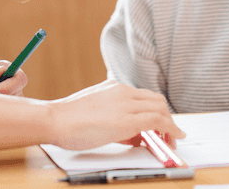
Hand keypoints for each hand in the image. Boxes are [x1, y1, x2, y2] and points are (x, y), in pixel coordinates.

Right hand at [46, 80, 185, 150]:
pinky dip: (170, 129)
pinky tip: (174, 138)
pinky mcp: (127, 119)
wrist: (55, 120)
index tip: (159, 125)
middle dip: (167, 118)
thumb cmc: (69, 121)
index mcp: (115, 88)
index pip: (145, 97)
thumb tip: (135, 135)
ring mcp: (126, 104)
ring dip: (169, 125)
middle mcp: (123, 91)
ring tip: (170, 140)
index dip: (157, 112)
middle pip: (157, 101)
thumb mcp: (97, 114)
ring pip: (161, 108)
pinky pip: (157, 121)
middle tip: (168, 134)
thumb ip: (117, 121)